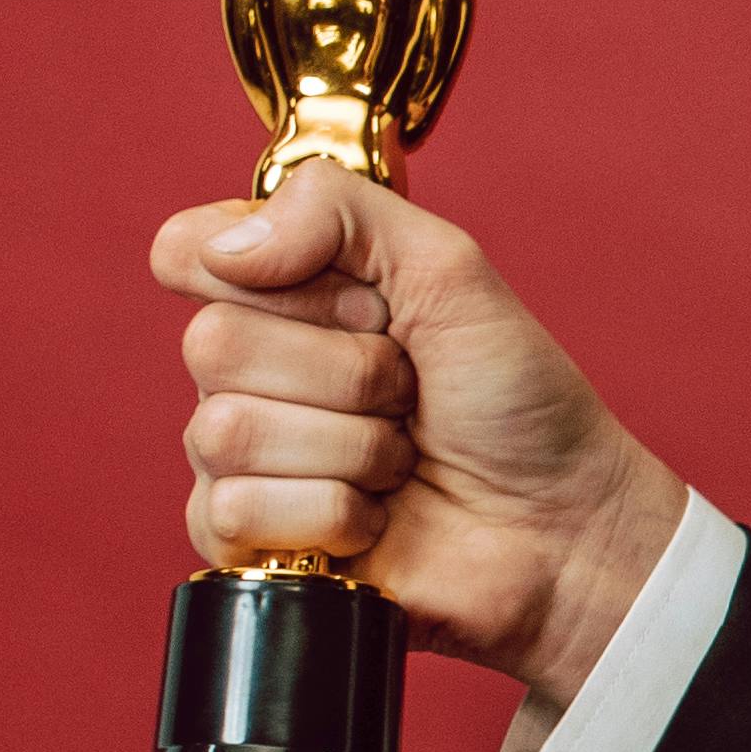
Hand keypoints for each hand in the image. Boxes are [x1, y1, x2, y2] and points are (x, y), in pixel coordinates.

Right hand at [151, 163, 684, 708]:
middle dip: (346, 371)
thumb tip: (224, 247)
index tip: (368, 302)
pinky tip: (376, 516)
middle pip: (213, 343)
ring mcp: (242, 457)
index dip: (276, 275)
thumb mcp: (448, 267)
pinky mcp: (249, 541)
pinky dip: (333, 514)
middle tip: (408, 391)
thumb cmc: (517, 400)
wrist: (562, 524)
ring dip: (352, 447)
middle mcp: (248, 369)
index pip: (187, 250)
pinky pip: (233, 511)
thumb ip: (335, 210)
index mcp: (282, 290)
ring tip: (402, 456)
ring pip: (226, 431)